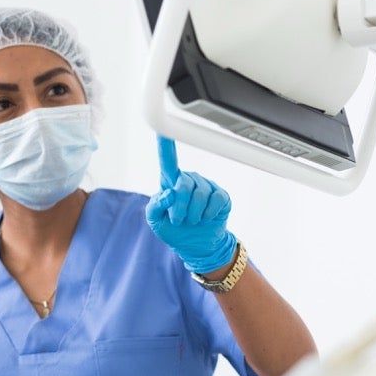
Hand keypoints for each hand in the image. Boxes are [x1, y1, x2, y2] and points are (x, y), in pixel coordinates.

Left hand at [145, 136, 237, 273]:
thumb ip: (154, 207)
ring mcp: (206, 186)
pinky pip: (216, 200)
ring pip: (200, 194)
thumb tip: (168, 195)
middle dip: (180, 208)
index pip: (167, 159)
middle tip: (180, 220)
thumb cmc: (174, 230)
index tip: (163, 130)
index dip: (165, 144)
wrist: (197, 246)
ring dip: (194, 214)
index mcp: (170, 182)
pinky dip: (208, 214)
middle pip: (184, 184)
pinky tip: (206, 218)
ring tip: (192, 221)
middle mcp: (189, 179)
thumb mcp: (156, 221)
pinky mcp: (221, 196)